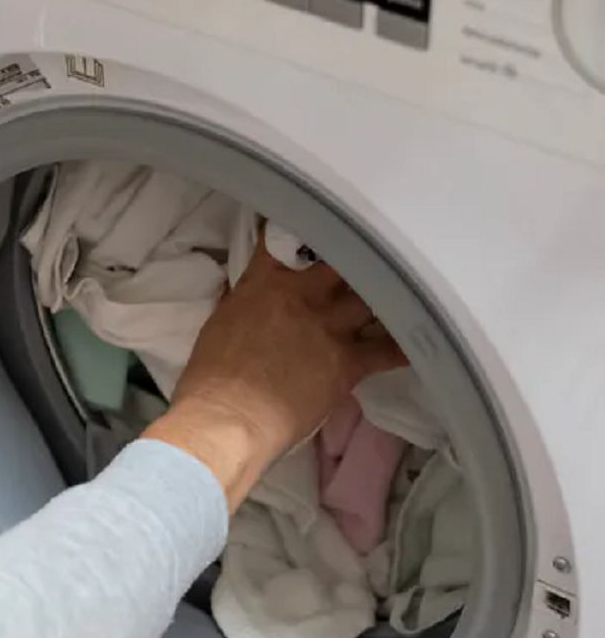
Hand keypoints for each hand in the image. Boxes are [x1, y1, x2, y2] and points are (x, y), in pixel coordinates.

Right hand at [143, 235, 404, 507]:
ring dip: (388, 290)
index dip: (299, 229)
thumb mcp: (218, 326)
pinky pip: (388, 350)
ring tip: (407, 281)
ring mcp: (329, 327)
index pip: (283, 241)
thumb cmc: (211, 378)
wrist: (229, 417)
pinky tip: (427, 335)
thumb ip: (242, 303)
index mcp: (263, 285)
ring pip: (371, 296)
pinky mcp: (349, 361)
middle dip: (355, 253)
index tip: (310, 220)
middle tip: (372, 247)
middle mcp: (302, 296)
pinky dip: (407, 344)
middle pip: (341, 260)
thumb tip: (249, 294)